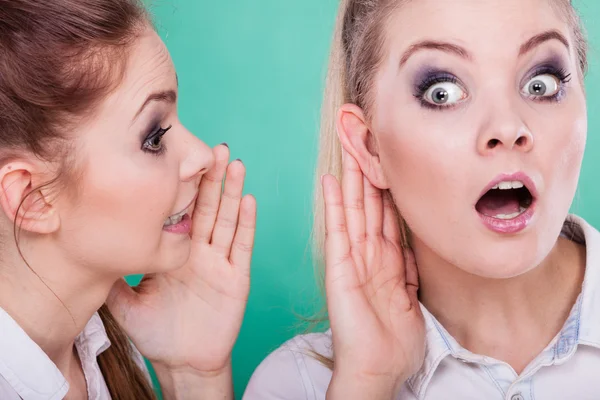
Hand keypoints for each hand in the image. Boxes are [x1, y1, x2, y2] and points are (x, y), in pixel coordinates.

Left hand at [107, 144, 255, 375]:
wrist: (182, 361)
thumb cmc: (157, 332)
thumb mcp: (125, 301)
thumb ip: (114, 274)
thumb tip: (92, 248)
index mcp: (177, 252)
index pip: (182, 212)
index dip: (184, 186)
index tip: (181, 158)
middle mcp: (200, 252)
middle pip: (208, 207)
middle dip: (212, 178)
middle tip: (215, 148)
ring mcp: (219, 263)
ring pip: (226, 220)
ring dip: (232, 192)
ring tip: (234, 163)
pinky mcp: (236, 279)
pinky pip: (241, 247)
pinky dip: (246, 224)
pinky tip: (248, 201)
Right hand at [322, 151, 424, 398]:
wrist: (378, 367)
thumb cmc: (394, 341)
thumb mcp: (411, 299)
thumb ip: (409, 269)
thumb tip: (414, 244)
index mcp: (387, 260)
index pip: (386, 213)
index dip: (388, 185)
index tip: (389, 157)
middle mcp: (368, 253)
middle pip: (368, 203)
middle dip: (367, 169)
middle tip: (364, 137)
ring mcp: (352, 258)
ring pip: (353, 208)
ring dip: (351, 177)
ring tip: (348, 144)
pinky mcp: (339, 267)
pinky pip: (337, 230)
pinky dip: (334, 205)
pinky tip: (330, 181)